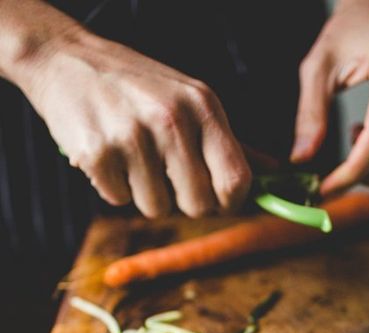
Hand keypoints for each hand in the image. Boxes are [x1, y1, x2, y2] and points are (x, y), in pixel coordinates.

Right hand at [25, 29, 250, 218]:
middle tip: (165, 176)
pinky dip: (113, 187)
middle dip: (183, 201)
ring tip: (132, 158)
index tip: (217, 201)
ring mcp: (133, 136)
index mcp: (203, 107)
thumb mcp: (190, 100)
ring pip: (157, 208)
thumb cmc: (137, 86)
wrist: (66, 60)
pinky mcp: (98, 153)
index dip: (230, 202)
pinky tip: (108, 155)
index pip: (236, 179)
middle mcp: (172, 120)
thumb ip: (229, 142)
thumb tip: (273, 174)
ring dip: (145, 194)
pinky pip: (119, 200)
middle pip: (198, 205)